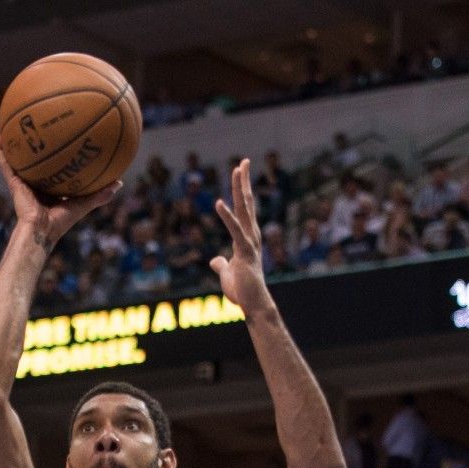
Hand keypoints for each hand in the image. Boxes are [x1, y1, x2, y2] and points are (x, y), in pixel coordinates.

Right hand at [0, 133, 120, 250]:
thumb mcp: (82, 204)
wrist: (40, 231)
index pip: (54, 168)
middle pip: (36, 160)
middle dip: (35, 144)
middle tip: (38, 124)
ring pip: (18, 158)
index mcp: (51, 188)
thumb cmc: (60, 222)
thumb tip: (119, 183)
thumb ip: (99, 194)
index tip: (62, 138)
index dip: (58, 154)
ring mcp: (24, 182)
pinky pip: (6, 164)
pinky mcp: (14, 182)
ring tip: (13, 123)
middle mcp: (36, 183)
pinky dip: (1, 151)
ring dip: (14, 143)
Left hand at [209, 158, 274, 316]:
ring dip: (240, 189)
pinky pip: (234, 230)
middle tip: (243, 161)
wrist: (252, 304)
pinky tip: (219, 202)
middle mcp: (251, 236)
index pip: (245, 210)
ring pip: (244, 210)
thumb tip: (215, 260)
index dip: (242, 191)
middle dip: (244, 182)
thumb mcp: (228, 273)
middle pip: (247, 203)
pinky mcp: (244, 252)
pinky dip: (226, 216)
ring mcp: (249, 243)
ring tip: (238, 169)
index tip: (240, 172)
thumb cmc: (242, 290)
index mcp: (247, 238)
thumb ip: (222, 264)